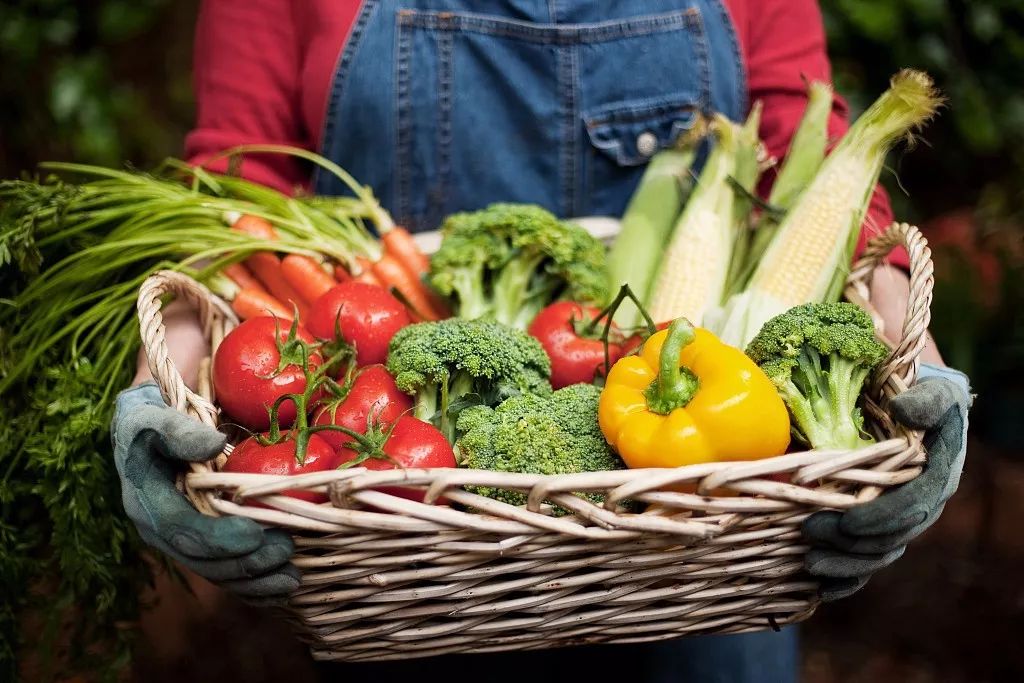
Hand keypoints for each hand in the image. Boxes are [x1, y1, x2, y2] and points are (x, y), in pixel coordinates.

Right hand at [112, 382, 299, 597]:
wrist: (146, 425)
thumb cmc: (150, 414)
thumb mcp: (152, 413)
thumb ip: (178, 430)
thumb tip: (214, 445)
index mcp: (146, 503)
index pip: (183, 531)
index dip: (219, 539)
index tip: (255, 536)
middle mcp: (161, 529)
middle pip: (204, 560)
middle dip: (246, 564)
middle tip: (287, 553)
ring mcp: (181, 539)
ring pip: (218, 572)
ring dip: (255, 581)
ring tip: (292, 580)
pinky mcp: (201, 540)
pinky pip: (226, 570)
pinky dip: (254, 585)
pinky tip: (281, 590)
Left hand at [802, 364, 971, 599]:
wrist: (912, 405)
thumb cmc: (920, 396)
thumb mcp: (931, 391)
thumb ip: (927, 399)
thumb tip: (904, 410)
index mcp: (936, 476)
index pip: (912, 506)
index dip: (881, 517)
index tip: (849, 523)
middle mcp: (922, 504)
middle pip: (891, 536)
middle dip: (851, 542)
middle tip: (811, 533)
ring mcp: (900, 519)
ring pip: (877, 553)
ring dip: (845, 563)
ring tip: (809, 563)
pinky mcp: (879, 527)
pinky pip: (866, 560)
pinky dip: (846, 578)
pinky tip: (820, 588)